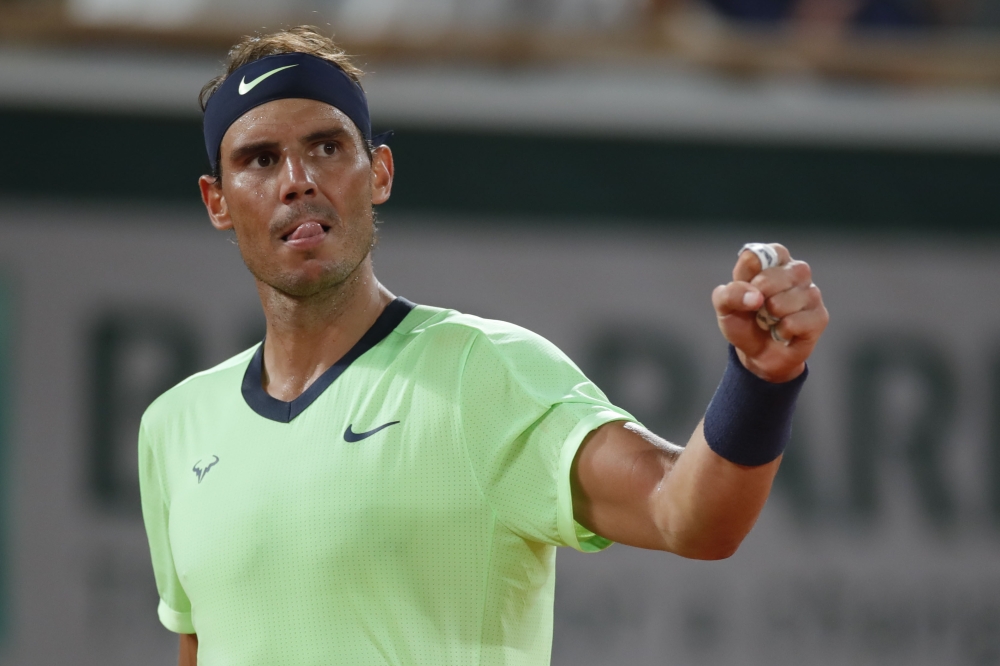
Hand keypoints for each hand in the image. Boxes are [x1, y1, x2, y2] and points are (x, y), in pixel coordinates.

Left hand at [711, 243, 827, 382]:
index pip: (758, 255)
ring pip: (780, 303)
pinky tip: (783, 332)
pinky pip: (793, 323)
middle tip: (758, 310)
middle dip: (755, 301)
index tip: (746, 288)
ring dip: (768, 319)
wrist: (758, 353)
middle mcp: (796, 270)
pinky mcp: (819, 316)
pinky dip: (781, 332)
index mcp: (773, 259)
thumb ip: (729, 293)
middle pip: (769, 278)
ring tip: (771, 321)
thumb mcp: (724, 307)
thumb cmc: (743, 322)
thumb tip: (755, 297)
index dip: (746, 277)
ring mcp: (811, 292)